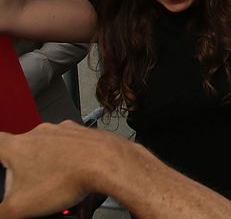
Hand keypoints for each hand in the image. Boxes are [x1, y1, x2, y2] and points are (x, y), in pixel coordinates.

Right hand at [0, 122, 116, 218]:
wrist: (108, 164)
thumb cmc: (68, 178)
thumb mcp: (20, 206)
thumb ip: (2, 212)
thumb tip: (3, 212)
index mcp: (17, 146)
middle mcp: (40, 132)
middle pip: (21, 149)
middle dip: (21, 168)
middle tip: (28, 187)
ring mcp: (64, 131)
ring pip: (47, 147)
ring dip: (46, 164)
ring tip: (52, 184)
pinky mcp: (84, 134)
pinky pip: (70, 146)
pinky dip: (68, 159)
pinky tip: (72, 175)